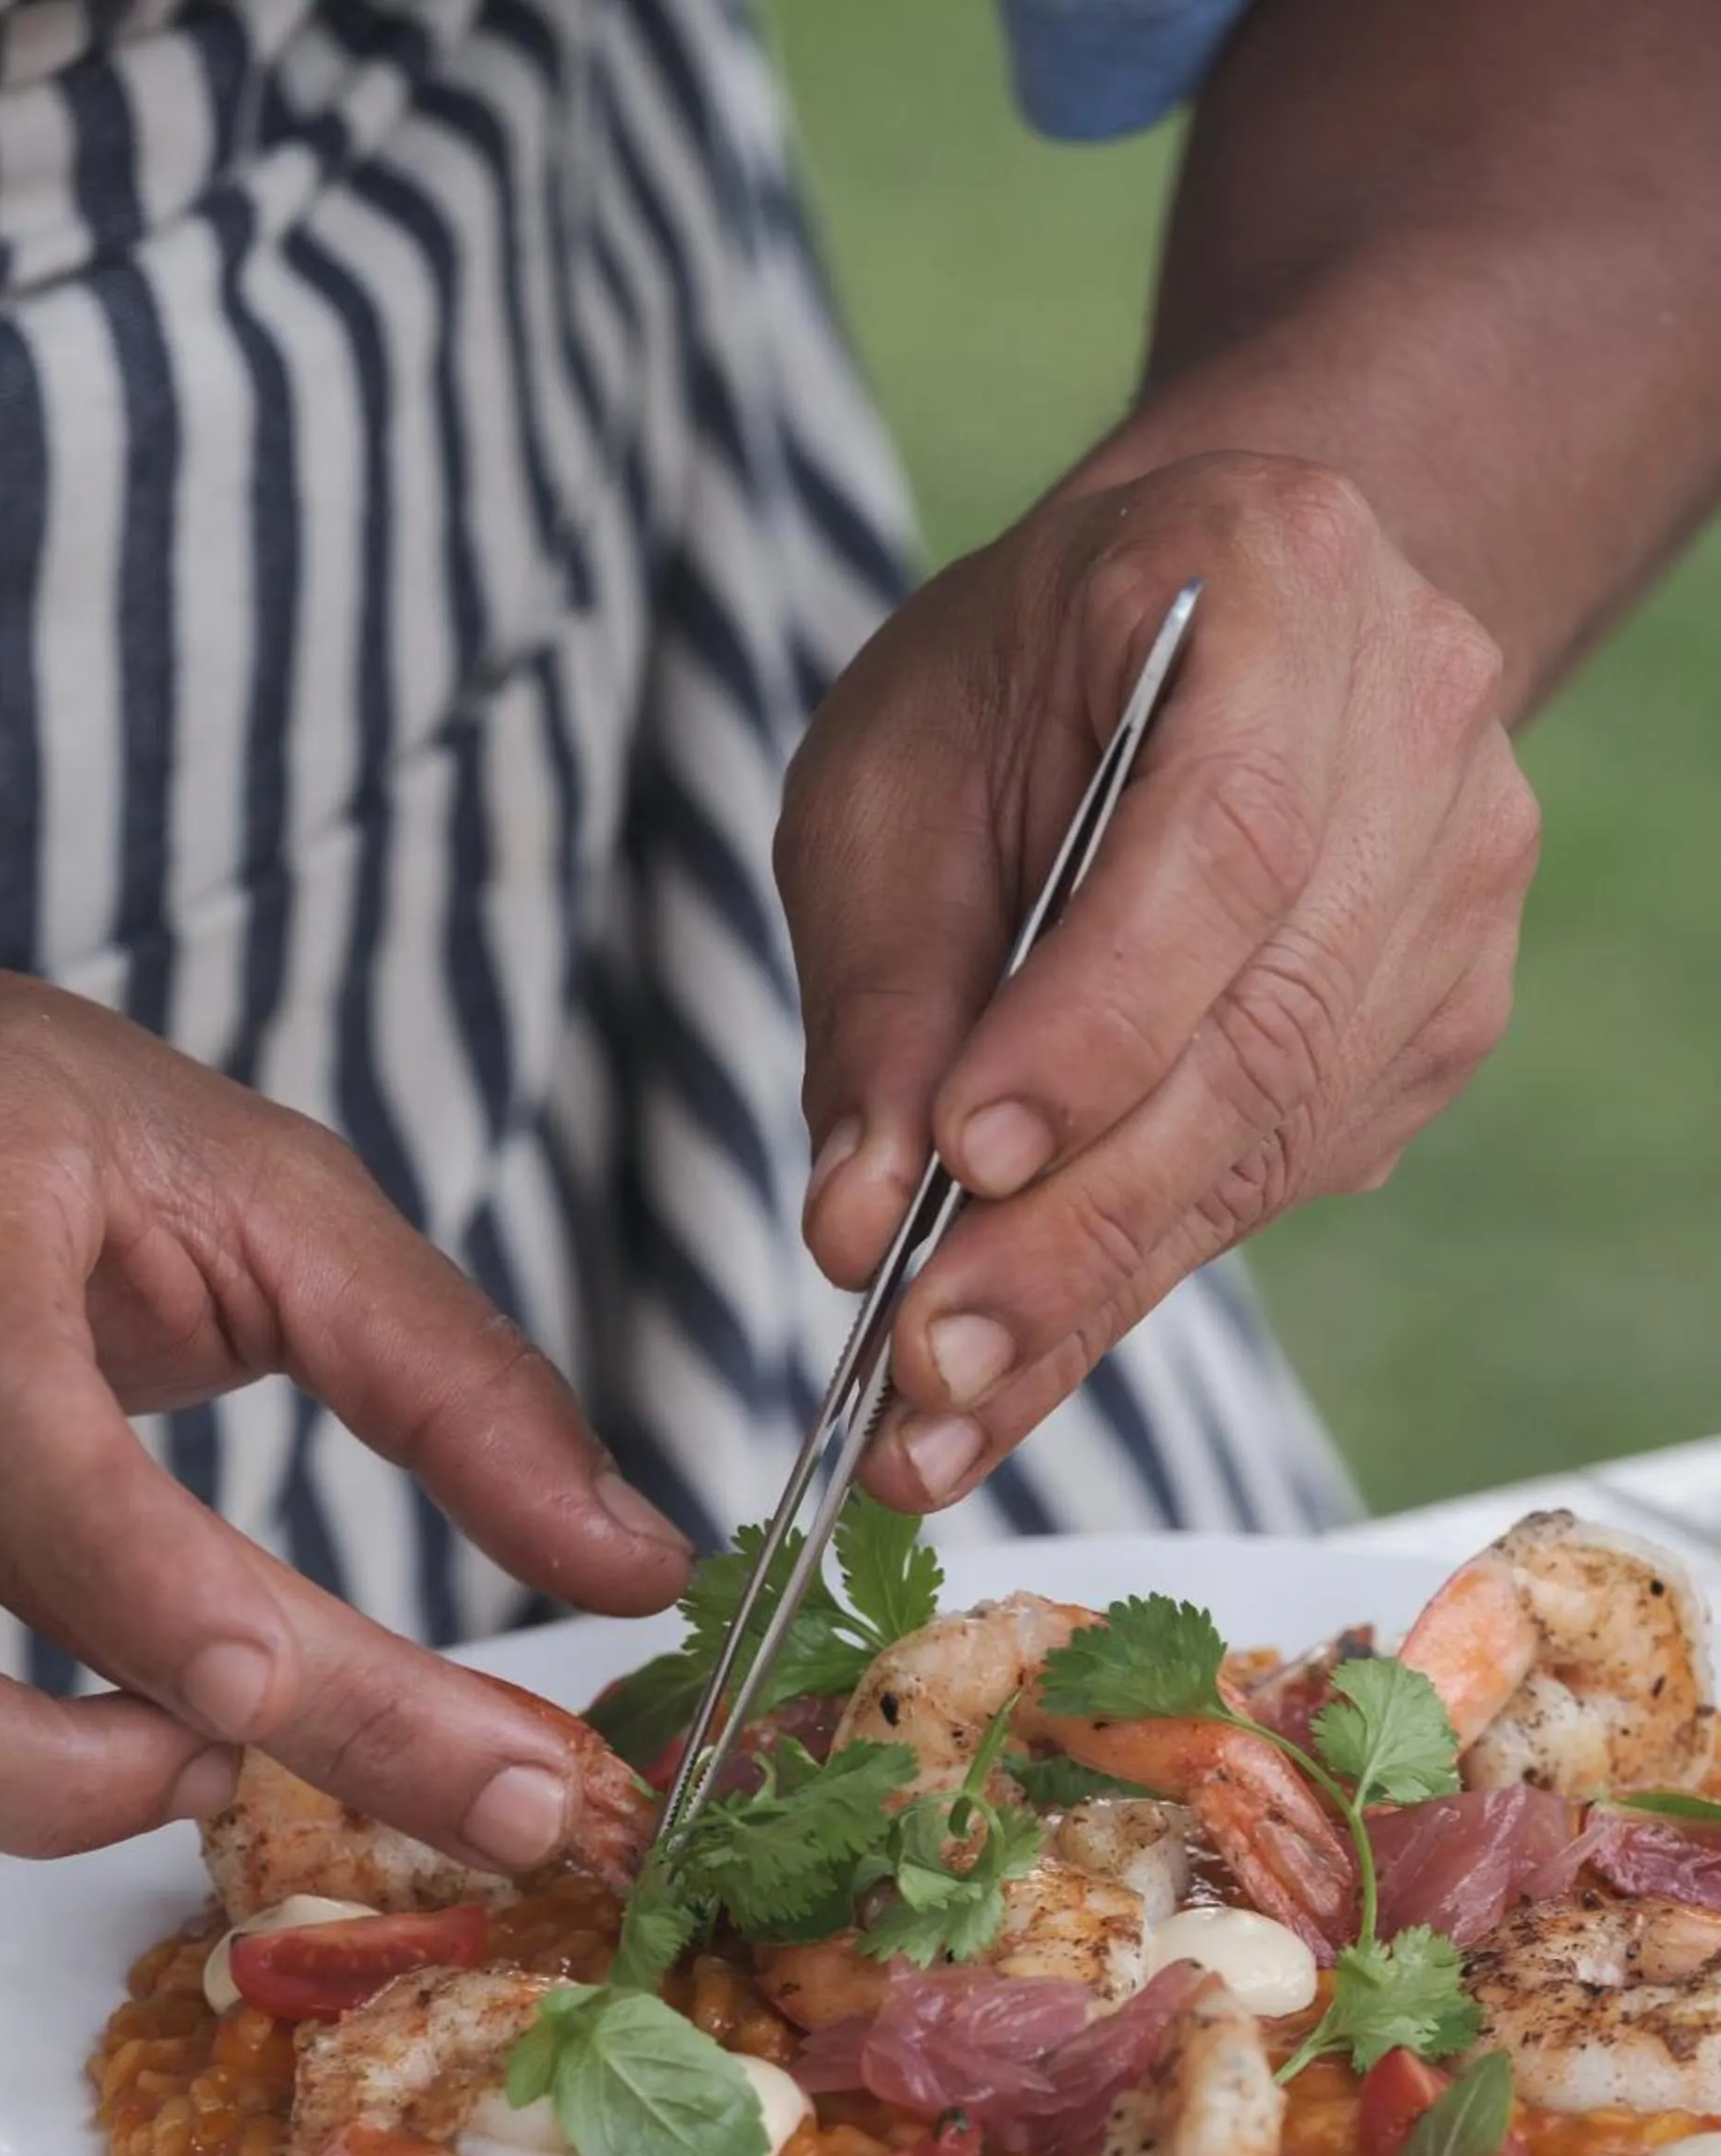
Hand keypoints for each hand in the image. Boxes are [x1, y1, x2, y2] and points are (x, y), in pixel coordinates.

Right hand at [0, 954, 690, 1874]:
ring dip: (54, 1797)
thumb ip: (448, 1377)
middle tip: (484, 1790)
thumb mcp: (269, 1195)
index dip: (123, 1565)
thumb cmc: (53, 1142)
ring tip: (209, 1749)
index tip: (259, 1689)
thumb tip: (632, 1565)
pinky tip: (61, 1745)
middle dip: (239, 1743)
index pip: (3, 1412)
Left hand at [777, 452, 1538, 1508]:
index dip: (1098, 1021)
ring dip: (1099, 1286)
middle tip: (927, 1363)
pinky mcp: (1440, 1015)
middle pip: (1270, 1026)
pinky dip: (1142, 1268)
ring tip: (943, 1409)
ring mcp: (1457, 884)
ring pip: (1283, 1131)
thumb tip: (861, 1225)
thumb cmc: (1023, 678)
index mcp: (1282, 582)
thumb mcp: (893, 776)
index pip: (1221, 842)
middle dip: (1079, 1222)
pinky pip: (1289, 1170)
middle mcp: (1417, 727)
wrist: (1194, 629)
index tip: (967, 1158)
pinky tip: (1028, 1345)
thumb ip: (878, 991)